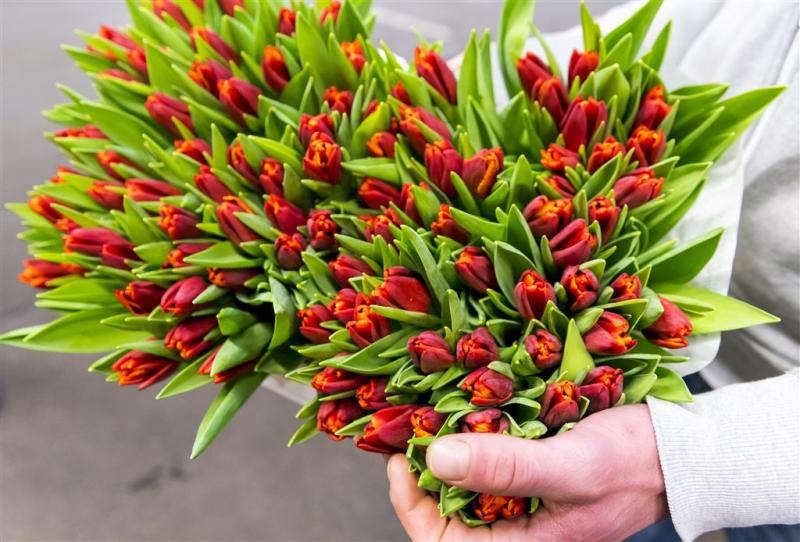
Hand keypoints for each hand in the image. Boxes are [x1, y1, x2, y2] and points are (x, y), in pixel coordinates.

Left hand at [387, 404, 667, 541]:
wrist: (678, 449)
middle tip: (410, 425)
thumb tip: (437, 460)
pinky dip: (473, 433)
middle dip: (422, 470)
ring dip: (445, 447)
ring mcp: (522, 498)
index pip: (442, 541)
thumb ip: (508, 467)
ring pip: (463, 479)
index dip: (410, 503)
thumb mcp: (571, 466)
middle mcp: (516, 525)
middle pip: (446, 507)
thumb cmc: (634, 464)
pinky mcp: (530, 470)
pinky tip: (467, 406)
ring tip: (430, 412)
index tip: (400, 458)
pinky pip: (488, 457)